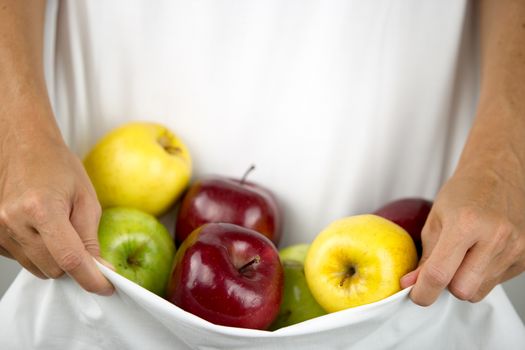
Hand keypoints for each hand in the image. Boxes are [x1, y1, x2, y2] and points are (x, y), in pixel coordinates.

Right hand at [0, 125, 113, 295]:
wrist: (23, 145)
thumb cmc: (57, 165)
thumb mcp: (85, 197)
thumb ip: (90, 236)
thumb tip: (99, 268)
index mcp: (41, 208)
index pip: (70, 258)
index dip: (91, 278)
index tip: (106, 286)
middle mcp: (14, 221)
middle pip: (53, 268)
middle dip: (74, 262)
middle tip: (80, 238)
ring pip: (37, 268)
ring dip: (54, 257)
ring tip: (57, 225)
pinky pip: (21, 259)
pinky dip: (37, 252)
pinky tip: (40, 228)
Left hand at [401, 162, 524, 304]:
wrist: (499, 173)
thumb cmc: (465, 193)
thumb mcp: (435, 220)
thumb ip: (425, 256)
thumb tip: (412, 284)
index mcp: (467, 224)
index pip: (440, 274)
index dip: (423, 291)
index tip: (416, 294)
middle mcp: (496, 237)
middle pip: (463, 290)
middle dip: (447, 286)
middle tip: (442, 267)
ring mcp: (515, 248)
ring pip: (479, 291)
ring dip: (465, 280)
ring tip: (464, 253)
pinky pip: (495, 283)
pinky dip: (482, 275)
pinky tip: (481, 253)